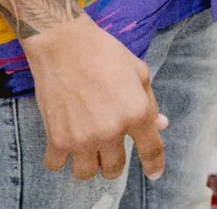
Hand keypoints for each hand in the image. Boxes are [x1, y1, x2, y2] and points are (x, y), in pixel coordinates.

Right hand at [24, 12, 165, 181]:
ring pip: (87, 174)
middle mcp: (111, 131)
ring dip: (89, 164)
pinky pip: (56, 166)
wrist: (64, 44)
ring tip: (87, 147)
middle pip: (115, 169)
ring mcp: (83, 138)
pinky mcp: (56, 138)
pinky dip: (59, 159)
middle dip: (115, 161)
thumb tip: (160, 125)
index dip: (154, 165)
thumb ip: (150, 103)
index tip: (154, 174)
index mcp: (137, 113)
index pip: (151, 150)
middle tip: (109, 146)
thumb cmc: (105, 53)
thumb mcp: (139, 72)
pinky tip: (63, 144)